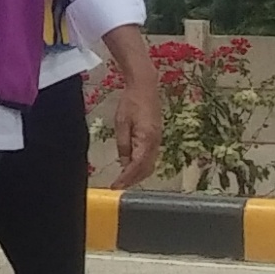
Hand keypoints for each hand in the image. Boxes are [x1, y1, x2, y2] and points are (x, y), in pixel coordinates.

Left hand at [97, 31, 161, 188]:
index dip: (126, 178)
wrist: (145, 87)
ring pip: (149, 165)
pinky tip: (131, 166)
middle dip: (132, 180)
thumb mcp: (121, 123)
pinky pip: (150, 157)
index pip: (137, 166)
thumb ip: (123, 145)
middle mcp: (156, 143)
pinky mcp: (157, 138)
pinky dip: (141, 166)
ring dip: (137, 175)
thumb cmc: (131, 102)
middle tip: (118, 186)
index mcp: (146, 139)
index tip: (116, 186)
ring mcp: (158, 141)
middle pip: (146, 169)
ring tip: (123, 180)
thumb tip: (123, 164)